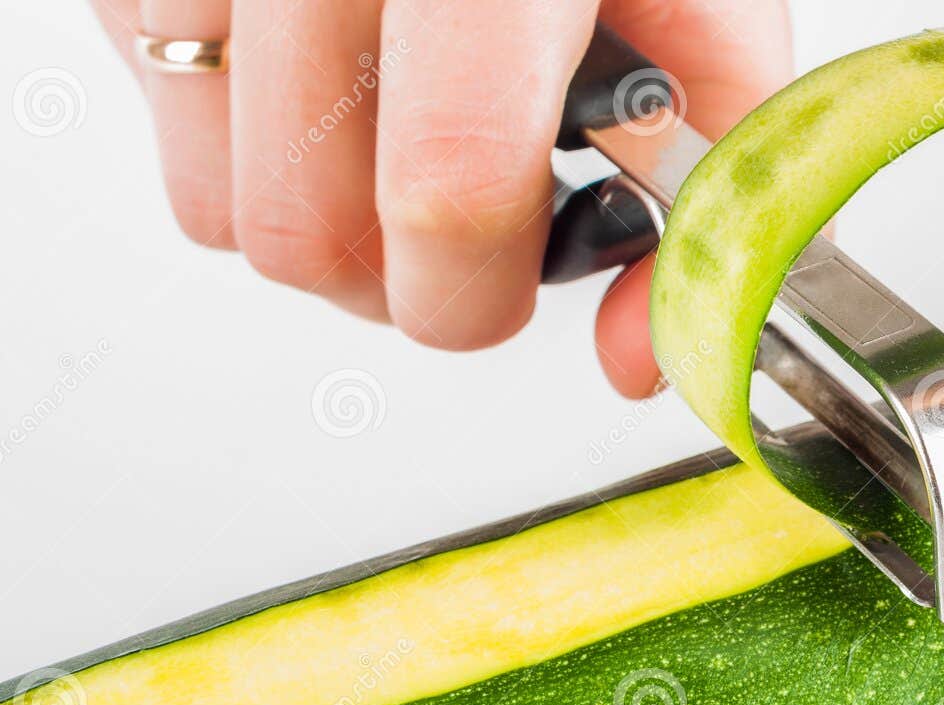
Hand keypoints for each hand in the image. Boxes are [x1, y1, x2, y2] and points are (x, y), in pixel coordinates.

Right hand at [88, 0, 789, 394]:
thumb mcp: (706, 18)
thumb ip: (702, 196)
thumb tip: (638, 364)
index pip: (447, 186)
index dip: (482, 286)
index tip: (522, 270)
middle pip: (309, 239)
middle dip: (402, 278)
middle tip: (466, 210)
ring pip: (224, 214)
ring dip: (325, 220)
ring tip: (396, 131)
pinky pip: (171, 136)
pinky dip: (254, 146)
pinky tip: (328, 74)